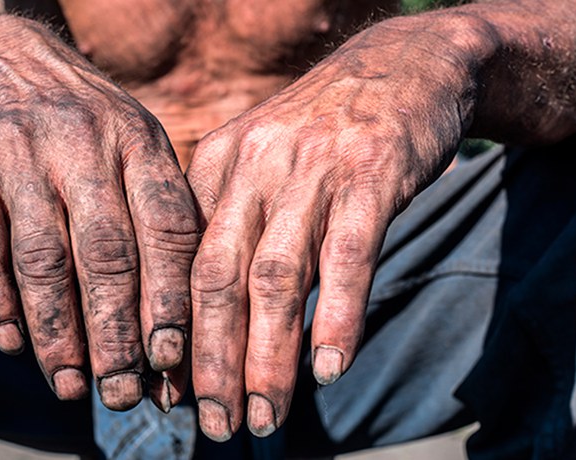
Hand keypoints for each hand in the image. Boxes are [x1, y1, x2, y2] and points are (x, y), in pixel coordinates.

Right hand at [0, 15, 197, 409]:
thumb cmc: (85, 121)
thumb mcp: (136, 140)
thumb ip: (161, 211)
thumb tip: (183, 316)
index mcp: (137, 140)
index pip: (166, 228)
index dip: (171, 298)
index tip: (173, 359)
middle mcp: (82, 146)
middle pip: (107, 255)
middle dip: (117, 335)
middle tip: (123, 394)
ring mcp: (20, 156)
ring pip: (43, 261)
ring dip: (57, 333)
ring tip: (70, 386)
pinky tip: (11, 343)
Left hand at [186, 15, 482, 439]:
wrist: (403, 63)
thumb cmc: (326, 129)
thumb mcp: (263, 160)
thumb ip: (234, 220)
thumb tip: (211, 312)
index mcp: (218, 164)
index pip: (182, 263)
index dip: (174, 333)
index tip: (172, 392)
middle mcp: (255, 166)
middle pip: (218, 278)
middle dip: (211, 360)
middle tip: (211, 423)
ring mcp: (313, 169)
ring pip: (277, 277)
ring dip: (268, 356)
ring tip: (264, 416)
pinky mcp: (373, 174)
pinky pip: (349, 257)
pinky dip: (336, 317)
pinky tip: (329, 368)